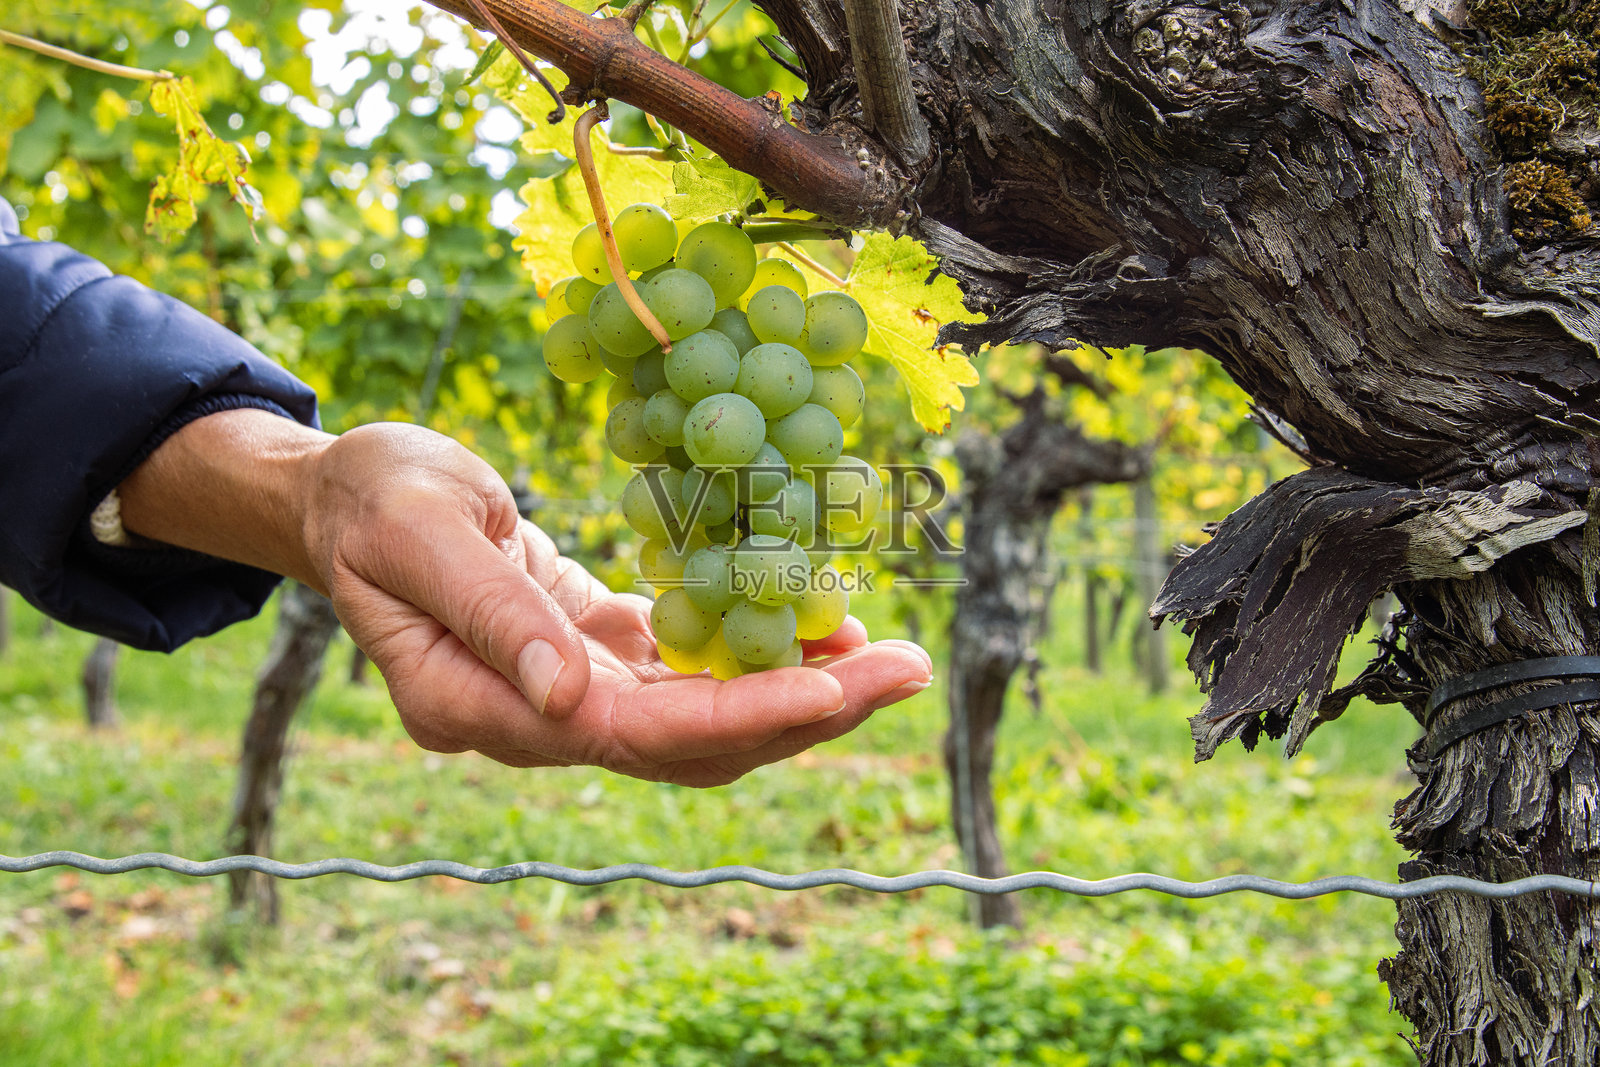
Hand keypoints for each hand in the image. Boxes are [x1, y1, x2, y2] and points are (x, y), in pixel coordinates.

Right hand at [122, 414, 933, 784]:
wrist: (347, 495)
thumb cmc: (371, 497)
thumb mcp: (417, 533)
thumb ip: (493, 619)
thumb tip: (575, 702)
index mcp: (475, 707)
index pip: (629, 732)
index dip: (739, 715)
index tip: (836, 687)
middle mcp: (533, 722)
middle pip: (687, 743)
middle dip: (805, 712)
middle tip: (909, 671)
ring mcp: (565, 697)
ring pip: (699, 720)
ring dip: (796, 694)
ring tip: (889, 658)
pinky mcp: (593, 658)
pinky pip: (686, 675)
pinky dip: (755, 657)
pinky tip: (818, 628)